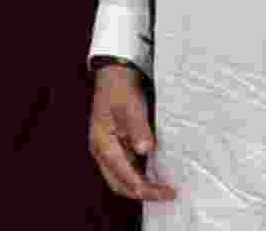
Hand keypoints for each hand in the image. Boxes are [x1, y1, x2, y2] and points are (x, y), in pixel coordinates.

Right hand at [90, 65, 176, 201]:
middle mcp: (103, 151)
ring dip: (143, 186)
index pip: (123, 176)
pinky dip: (143, 176)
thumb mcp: (130, 107)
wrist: (114, 76)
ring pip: (123, 179)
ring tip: (166, 188)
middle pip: (120, 184)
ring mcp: (110, 150)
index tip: (167, 191)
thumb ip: (138, 128)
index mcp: (102, 144)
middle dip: (143, 193)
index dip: (145, 188)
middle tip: (168, 193)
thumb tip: (145, 150)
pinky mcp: (118, 147)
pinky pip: (129, 169)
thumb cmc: (119, 90)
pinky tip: (158, 175)